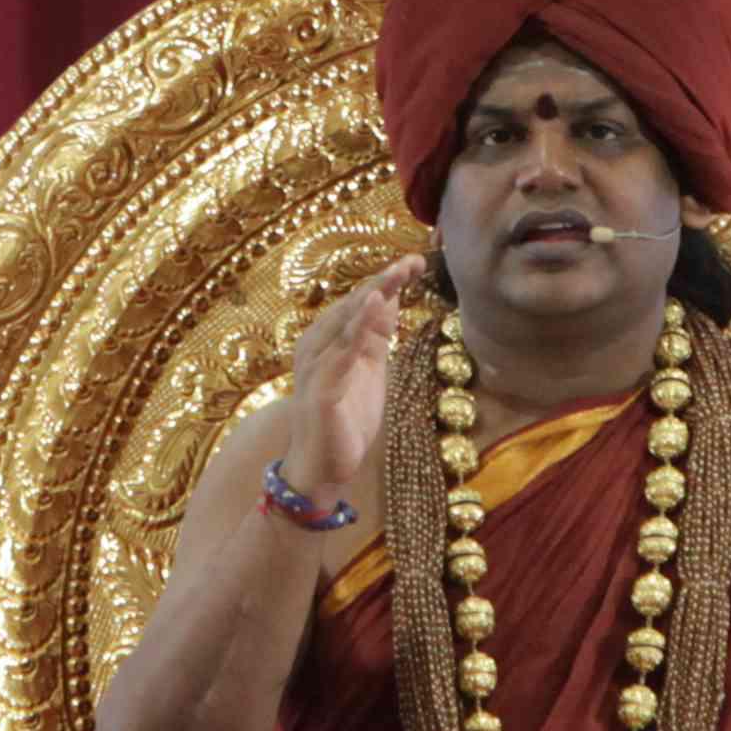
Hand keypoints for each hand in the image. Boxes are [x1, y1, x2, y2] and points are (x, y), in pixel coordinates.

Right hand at [263, 257, 420, 526]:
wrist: (322, 468)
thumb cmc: (345, 417)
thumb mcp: (368, 369)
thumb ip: (374, 335)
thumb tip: (389, 298)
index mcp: (327, 339)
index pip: (359, 301)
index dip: (386, 281)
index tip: (415, 262)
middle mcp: (316, 347)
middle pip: (351, 306)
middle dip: (381, 283)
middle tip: (410, 262)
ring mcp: (316, 370)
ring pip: (344, 326)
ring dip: (369, 300)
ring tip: (392, 279)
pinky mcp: (321, 393)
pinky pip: (341, 359)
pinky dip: (356, 333)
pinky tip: (373, 312)